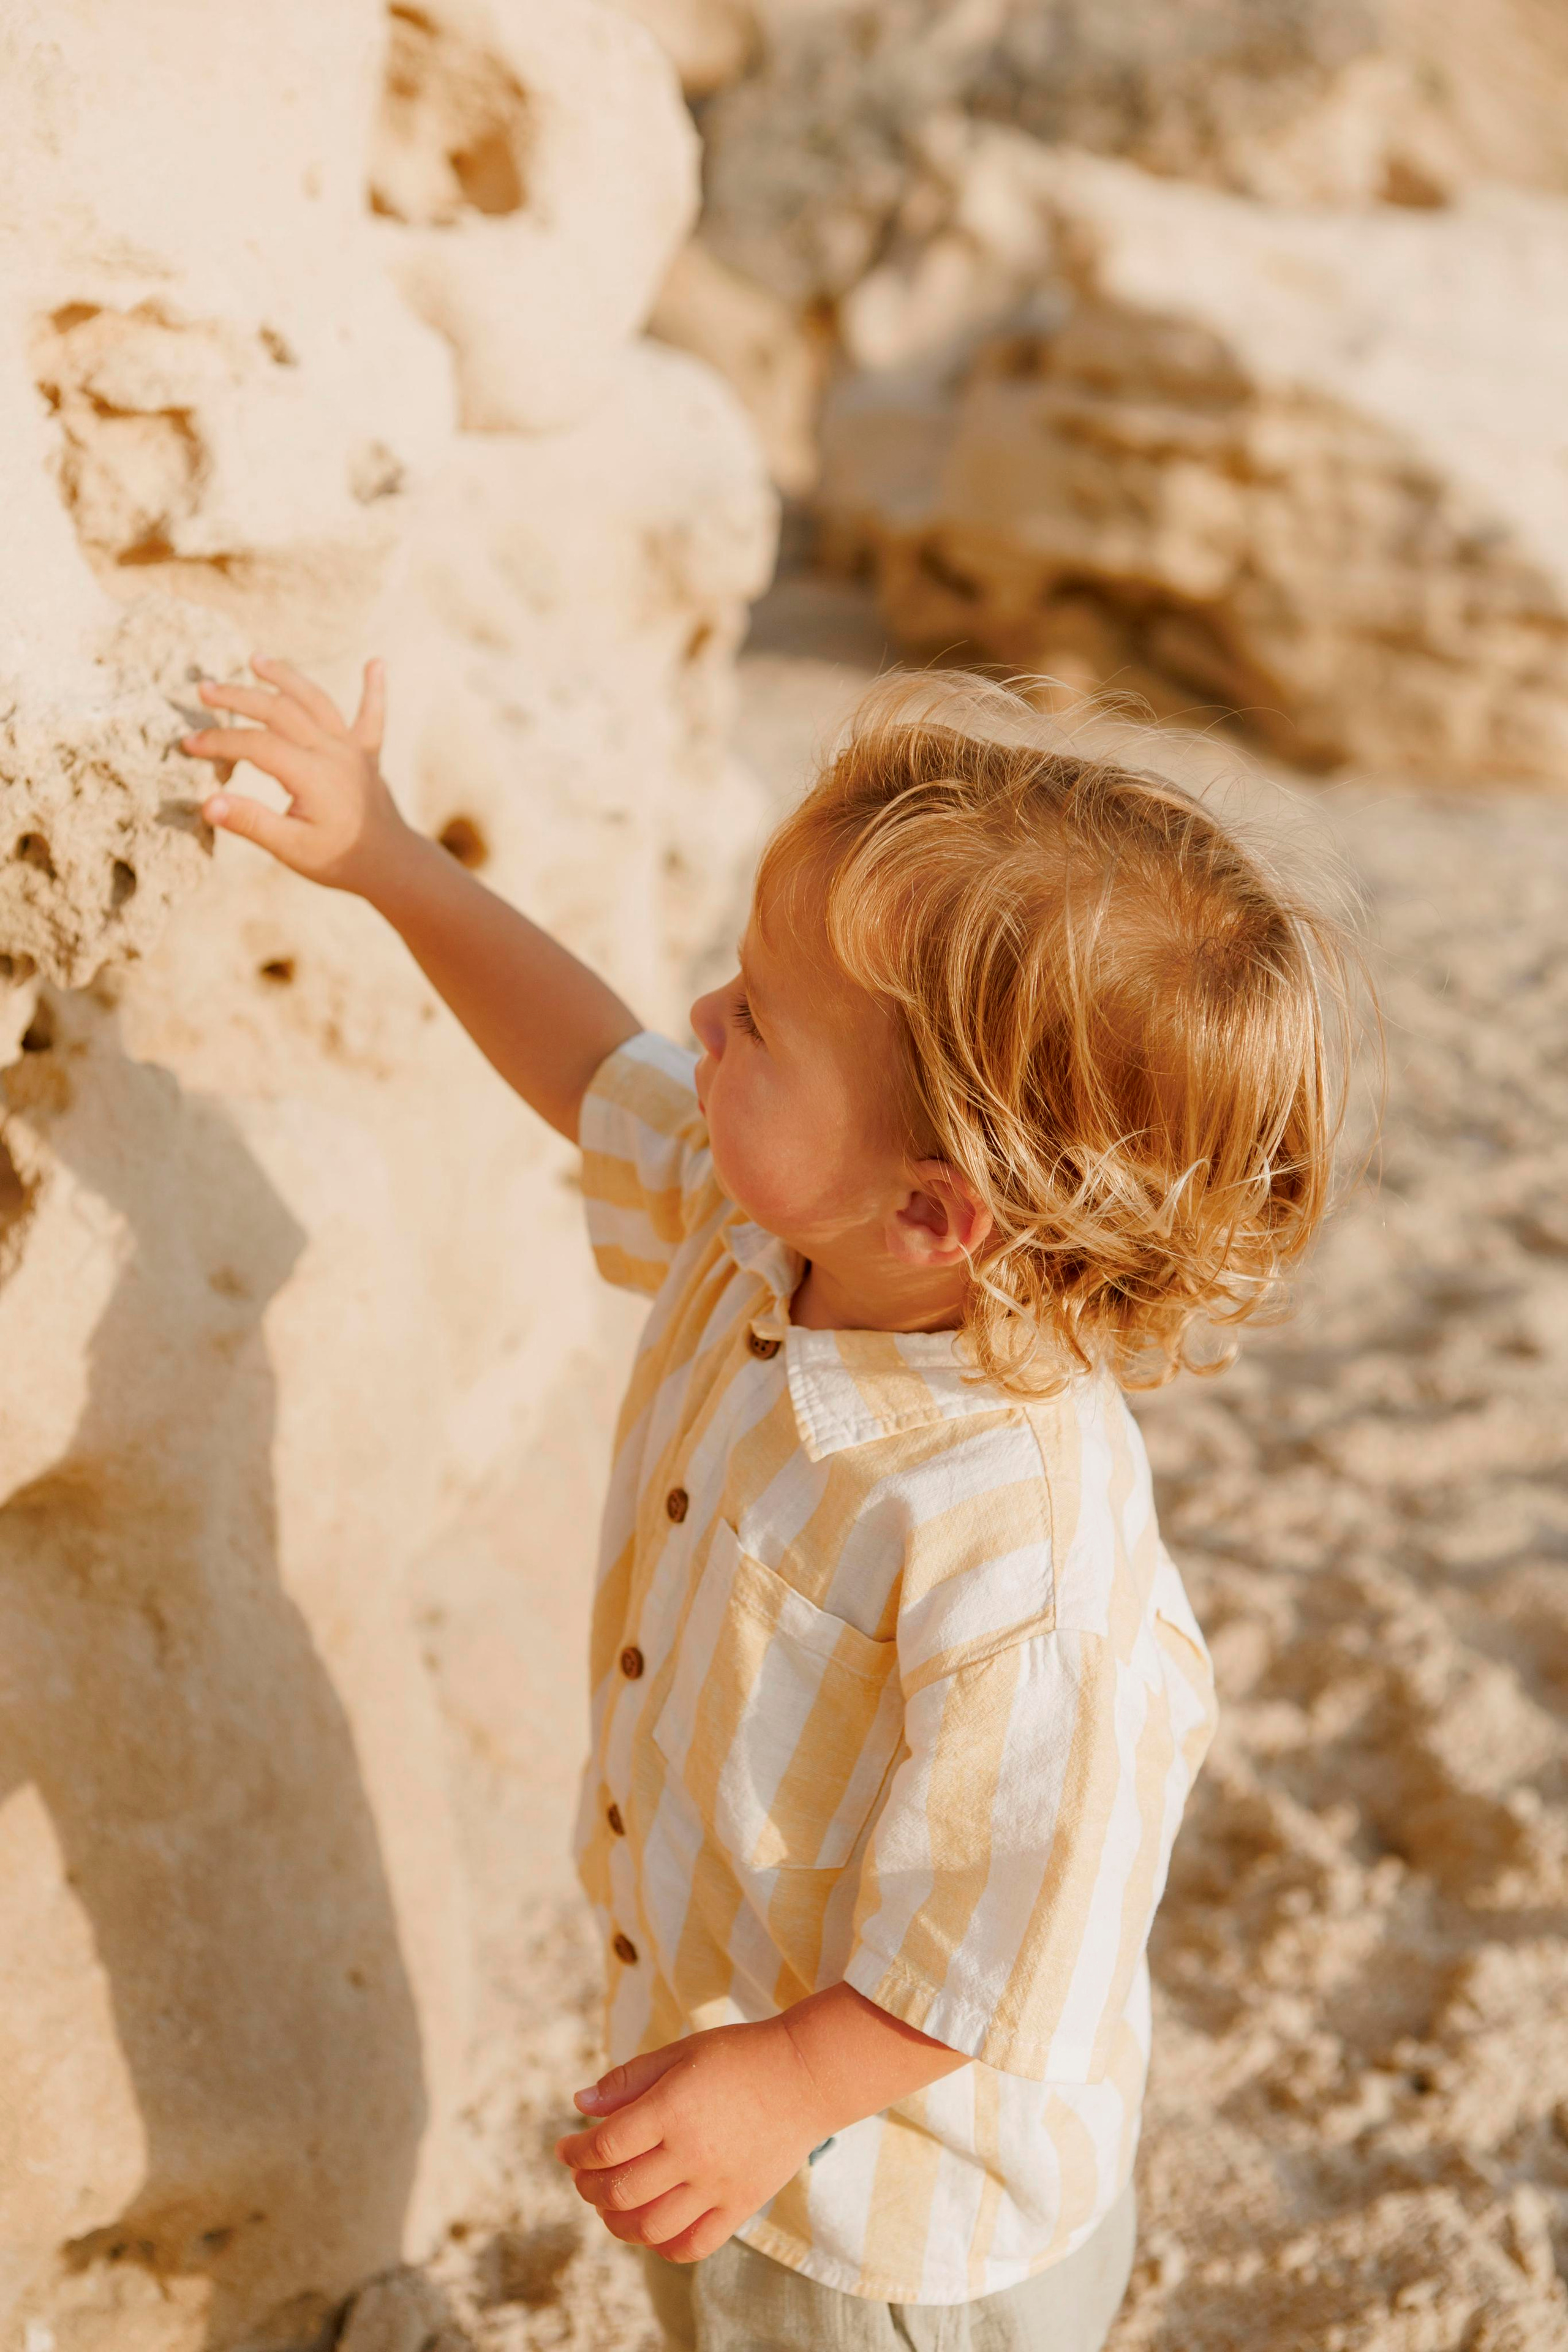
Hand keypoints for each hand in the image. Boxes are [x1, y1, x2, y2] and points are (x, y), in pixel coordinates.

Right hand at [180, 654, 415, 899]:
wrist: (392, 866)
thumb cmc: (340, 859)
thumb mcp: (291, 849)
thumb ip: (251, 823)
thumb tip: (207, 804)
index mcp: (313, 775)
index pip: (257, 744)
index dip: (220, 741)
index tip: (189, 744)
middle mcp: (334, 752)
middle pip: (281, 711)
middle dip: (239, 697)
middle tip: (204, 689)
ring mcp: (353, 750)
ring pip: (317, 702)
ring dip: (286, 678)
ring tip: (257, 660)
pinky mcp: (367, 754)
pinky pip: (371, 716)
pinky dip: (373, 690)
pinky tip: (377, 664)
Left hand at [554, 2017, 830, 2263]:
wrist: (806, 2075)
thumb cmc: (739, 2056)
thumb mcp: (681, 2052)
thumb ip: (629, 2080)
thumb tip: (578, 2104)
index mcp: (672, 2110)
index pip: (604, 2147)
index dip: (575, 2152)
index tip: (565, 2147)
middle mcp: (691, 2153)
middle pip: (619, 2192)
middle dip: (588, 2187)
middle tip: (584, 2175)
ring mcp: (717, 2186)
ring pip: (649, 2227)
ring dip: (616, 2221)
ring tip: (610, 2205)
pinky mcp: (740, 2205)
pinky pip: (692, 2245)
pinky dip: (662, 2245)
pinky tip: (651, 2227)